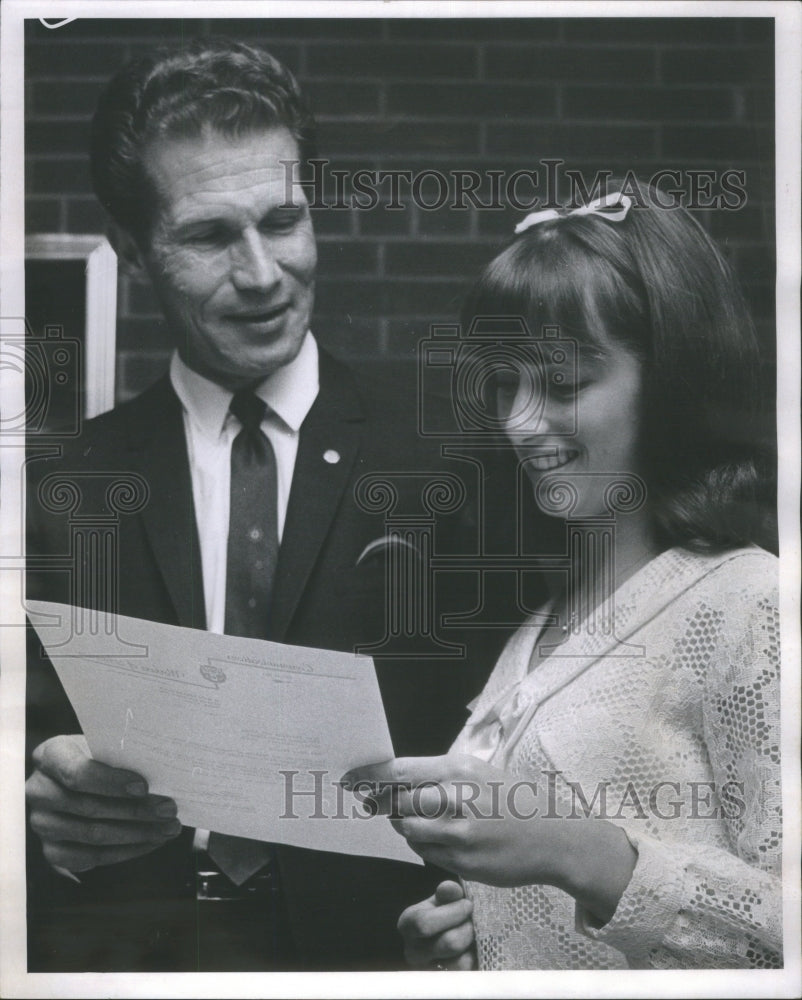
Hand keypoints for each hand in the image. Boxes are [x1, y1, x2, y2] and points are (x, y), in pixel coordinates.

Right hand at [26, 734, 181, 872]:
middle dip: (136, 811)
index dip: (110, 782)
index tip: (144, 787)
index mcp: (51, 755)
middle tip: (168, 810)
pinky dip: (127, 851)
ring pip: (93, 835)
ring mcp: (43, 824)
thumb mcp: (108, 747)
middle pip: (89, 807)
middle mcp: (39, 790)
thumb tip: (162, 775)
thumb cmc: (101, 757)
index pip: (76, 772)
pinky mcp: (52, 851)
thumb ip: (124, 757)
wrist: (83, 776)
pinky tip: (151, 842)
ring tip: (168, 828)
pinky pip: (91, 858)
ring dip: (137, 834)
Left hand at [345, 753, 557, 886]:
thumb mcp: (479, 773)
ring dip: (406, 827)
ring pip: (408, 830)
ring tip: (422, 822)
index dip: (370, 775)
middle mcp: (455, 800)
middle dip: (387, 805)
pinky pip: (426, 853)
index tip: (350, 778)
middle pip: (398, 802)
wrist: (554, 836)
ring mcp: (459, 834)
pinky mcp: (463, 863)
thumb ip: (440, 777)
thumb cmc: (513, 799)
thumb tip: (397, 781)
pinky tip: (441, 839)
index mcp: (457, 770)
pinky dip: (424, 846)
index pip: (399, 770)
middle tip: (384, 804)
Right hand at [398, 880, 475, 969]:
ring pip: (460, 962)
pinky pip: (466, 974)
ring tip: (472, 934)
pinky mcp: (445, 983)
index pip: (425, 923)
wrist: (448, 934)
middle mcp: (412, 952)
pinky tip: (471, 949)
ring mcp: (428, 971)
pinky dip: (474, 959)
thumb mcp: (443, 899)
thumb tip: (449, 889)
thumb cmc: (445, 912)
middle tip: (472, 920)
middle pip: (449, 943)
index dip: (453, 912)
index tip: (467, 904)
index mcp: (408, 925)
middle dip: (468, 928)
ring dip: (472, 944)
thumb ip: (447, 892)